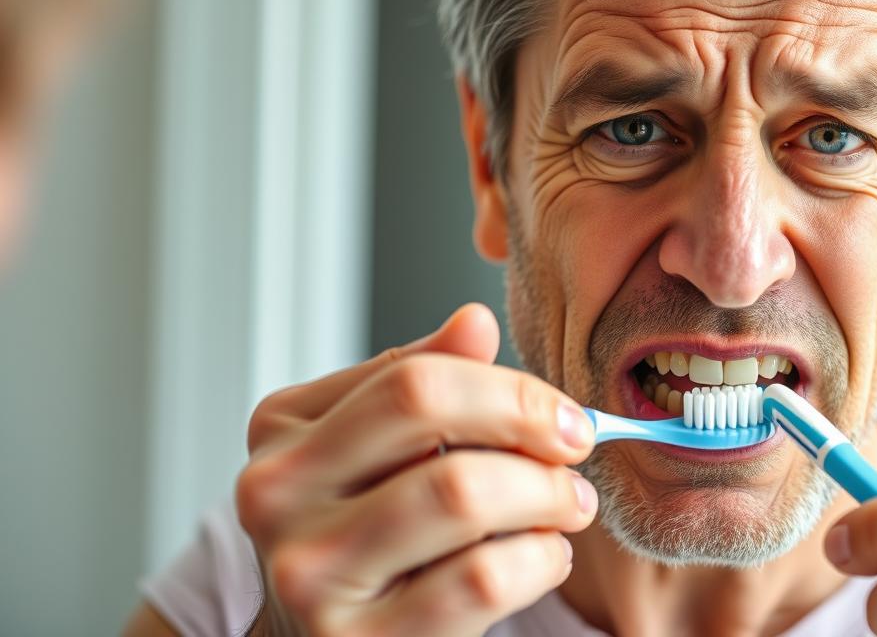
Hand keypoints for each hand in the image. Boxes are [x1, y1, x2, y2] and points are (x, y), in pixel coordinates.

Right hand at [236, 303, 597, 636]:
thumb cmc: (367, 541)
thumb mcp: (379, 454)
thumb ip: (421, 385)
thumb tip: (473, 323)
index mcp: (284, 429)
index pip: (414, 374)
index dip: (508, 388)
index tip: (562, 413)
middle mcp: (277, 494)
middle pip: (427, 411)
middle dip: (528, 422)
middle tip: (576, 448)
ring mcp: (310, 573)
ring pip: (461, 493)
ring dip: (545, 494)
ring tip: (568, 506)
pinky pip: (481, 578)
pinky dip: (539, 560)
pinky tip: (542, 558)